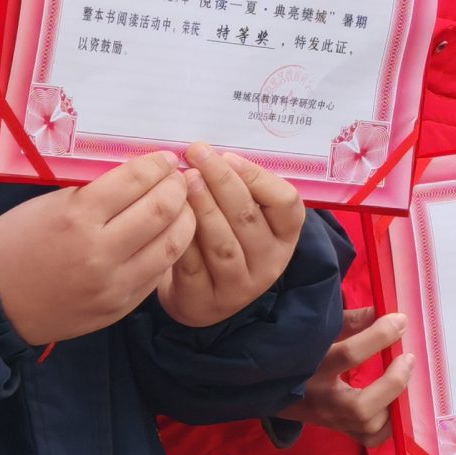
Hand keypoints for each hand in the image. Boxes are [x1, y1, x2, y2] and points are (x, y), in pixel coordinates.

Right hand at [0, 151, 193, 346]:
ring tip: (182, 205)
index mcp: (76, 217)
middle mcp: (99, 251)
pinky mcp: (121, 305)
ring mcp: (113, 282)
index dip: (157, 165)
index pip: (135, 180)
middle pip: (162, 209)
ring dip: (185, 217)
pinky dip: (171, 248)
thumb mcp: (48, 206)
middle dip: (177, 187)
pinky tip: (169, 234)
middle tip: (179, 179)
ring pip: (173, 243)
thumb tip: (139, 174)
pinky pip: (160, 271)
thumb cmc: (17, 244)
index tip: (165, 159)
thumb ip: (94, 192)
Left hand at [157, 144, 307, 329]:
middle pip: (248, 218)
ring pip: (223, 243)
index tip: (226, 156)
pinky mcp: (207, 301)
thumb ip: (239, 188)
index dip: (257, 177)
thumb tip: (211, 153)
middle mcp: (270, 262)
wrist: (201, 295)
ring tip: (184, 180)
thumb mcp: (243, 217)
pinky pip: (193, 265)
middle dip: (221, 181)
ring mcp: (241, 286)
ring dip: (203, 208)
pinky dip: (181, 238)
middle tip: (196, 156)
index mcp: (285, 235)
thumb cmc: (223, 238)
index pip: (286, 203)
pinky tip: (168, 216)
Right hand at [285, 307, 411, 446]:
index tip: (400, 321)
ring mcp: (328, 419)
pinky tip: (393, 402)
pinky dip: (387, 425)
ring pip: (366, 426)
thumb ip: (351, 321)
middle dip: (393, 382)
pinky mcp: (337, 429)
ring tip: (402, 377)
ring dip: (393, 404)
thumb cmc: (299, 349)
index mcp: (309, 367)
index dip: (381, 335)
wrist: (267, 383)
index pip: (349, 354)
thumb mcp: (319, 330)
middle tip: (407, 358)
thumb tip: (384, 312)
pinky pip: (368, 438)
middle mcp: (318, 399)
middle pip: (361, 407)